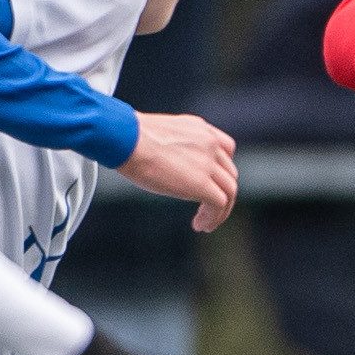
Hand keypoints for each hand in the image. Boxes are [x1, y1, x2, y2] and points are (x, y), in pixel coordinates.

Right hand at [119, 113, 238, 232]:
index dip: (222, 169)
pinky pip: (219, 204)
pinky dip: (214, 218)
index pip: (226, 148)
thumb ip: (168, 145)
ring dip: (220, 211)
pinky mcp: (202, 183)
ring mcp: (208, 163)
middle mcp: (209, 143)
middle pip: (229, 173)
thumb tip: (157, 158)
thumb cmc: (127, 138)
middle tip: (206, 209)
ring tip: (204, 224)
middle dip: (221, 192)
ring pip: (229, 191)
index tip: (211, 182)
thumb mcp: (157, 135)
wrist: (125, 139)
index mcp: (199, 129)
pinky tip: (200, 225)